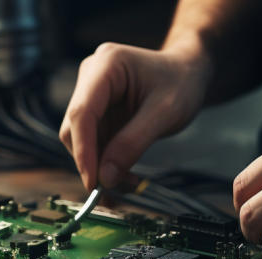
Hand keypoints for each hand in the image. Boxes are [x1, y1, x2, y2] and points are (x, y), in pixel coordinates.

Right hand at [59, 42, 211, 189]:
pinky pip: (92, 143)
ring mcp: (90, 94)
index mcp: (106, 65)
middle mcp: (91, 77)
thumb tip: (104, 178)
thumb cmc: (181, 83)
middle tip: (116, 191)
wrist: (187, 72)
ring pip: (80, 140)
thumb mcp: (166, 113)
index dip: (83, 151)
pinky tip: (125, 177)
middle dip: (92, 162)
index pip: (82, 113)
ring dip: (100, 167)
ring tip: (130, 184)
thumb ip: (133, 143)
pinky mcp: (95, 112)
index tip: (93, 184)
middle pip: (75, 129)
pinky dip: (105, 163)